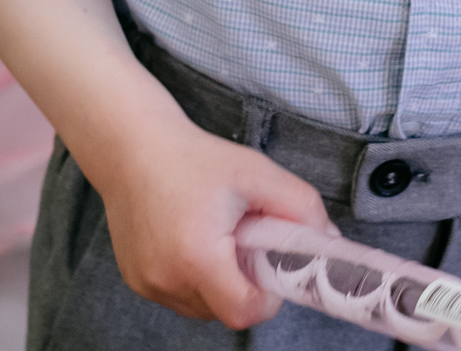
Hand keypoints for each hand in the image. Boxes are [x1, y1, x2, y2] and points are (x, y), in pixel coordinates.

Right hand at [87, 116, 329, 329]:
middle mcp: (166, 279)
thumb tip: (328, 239)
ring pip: (202, 307)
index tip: (270, 266)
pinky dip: (195, 278)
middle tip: (244, 241)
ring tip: (216, 237)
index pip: (244, 312)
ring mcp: (147, 284)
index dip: (268, 297)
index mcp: (196, 256)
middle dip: (244, 285)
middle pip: (224, 311)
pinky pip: (180, 297)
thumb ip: (301, 207)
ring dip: (219, 284)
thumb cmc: (193, 158)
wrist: (132, 148)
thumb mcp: (256, 172)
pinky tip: (193, 239)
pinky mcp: (137, 282)